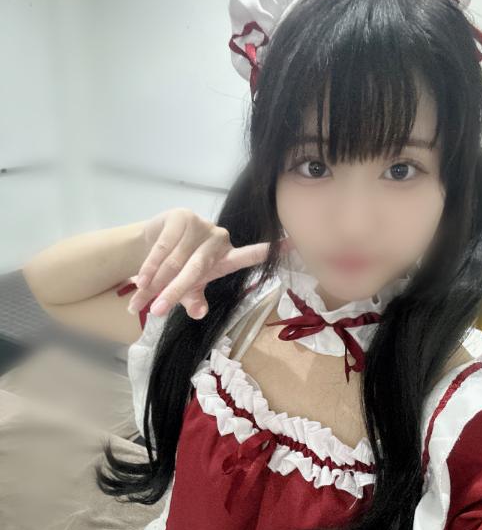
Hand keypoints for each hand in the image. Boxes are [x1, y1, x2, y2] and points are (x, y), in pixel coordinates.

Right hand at [127, 207, 293, 319]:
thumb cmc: (178, 271)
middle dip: (174, 291)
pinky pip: (161, 248)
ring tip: (140, 302)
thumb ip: (194, 301)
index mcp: (226, 258)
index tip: (294, 243)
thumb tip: (199, 313)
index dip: (270, 251)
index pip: (251, 256)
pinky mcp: (180, 217)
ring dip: (153, 283)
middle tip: (158, 310)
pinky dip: (148, 267)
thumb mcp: (188, 291)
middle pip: (196, 269)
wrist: (150, 244)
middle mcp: (218, 239)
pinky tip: (138, 281)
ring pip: (174, 261)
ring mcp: (199, 225)